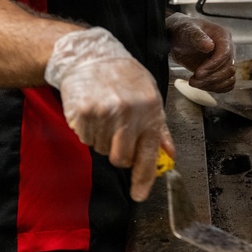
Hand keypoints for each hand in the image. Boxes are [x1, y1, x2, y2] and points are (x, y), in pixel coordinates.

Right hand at [45, 28, 171, 201]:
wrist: (90, 56)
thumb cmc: (125, 76)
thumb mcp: (151, 95)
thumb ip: (159, 128)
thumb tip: (169, 153)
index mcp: (150, 110)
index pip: (149, 153)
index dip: (144, 178)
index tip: (139, 195)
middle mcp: (127, 114)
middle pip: (121, 158)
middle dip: (120, 154)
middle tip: (119, 135)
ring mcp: (103, 114)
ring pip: (102, 149)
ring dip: (104, 140)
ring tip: (106, 115)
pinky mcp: (82, 115)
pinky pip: (86, 139)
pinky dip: (89, 131)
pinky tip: (94, 111)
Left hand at [166, 13, 235, 92]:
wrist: (178, 38)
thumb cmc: (183, 31)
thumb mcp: (187, 31)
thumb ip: (197, 37)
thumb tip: (209, 46)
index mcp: (223, 36)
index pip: (225, 54)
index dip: (213, 65)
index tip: (198, 73)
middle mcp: (228, 49)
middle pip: (229, 69)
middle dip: (211, 78)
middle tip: (193, 80)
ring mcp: (225, 61)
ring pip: (229, 78)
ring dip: (212, 85)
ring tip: (194, 83)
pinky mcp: (220, 71)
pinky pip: (227, 84)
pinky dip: (216, 88)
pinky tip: (201, 85)